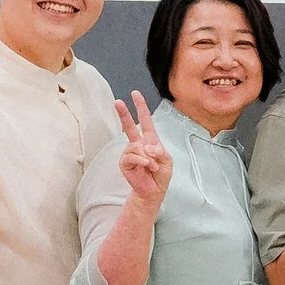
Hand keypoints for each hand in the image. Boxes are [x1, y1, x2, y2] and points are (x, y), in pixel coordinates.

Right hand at [114, 91, 172, 208]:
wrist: (153, 191)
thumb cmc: (161, 175)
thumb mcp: (167, 161)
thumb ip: (160, 152)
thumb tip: (147, 147)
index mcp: (150, 140)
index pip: (145, 120)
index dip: (141, 107)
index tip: (135, 94)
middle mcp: (138, 144)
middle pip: (129, 126)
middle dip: (124, 114)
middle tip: (117, 101)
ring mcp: (130, 153)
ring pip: (135, 146)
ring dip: (147, 157)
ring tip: (153, 166)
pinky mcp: (125, 163)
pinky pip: (131, 157)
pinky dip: (142, 161)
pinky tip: (147, 167)